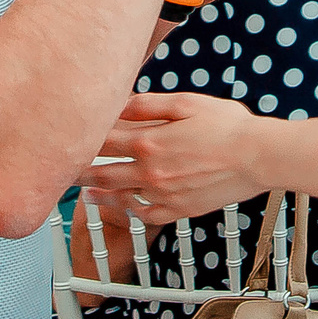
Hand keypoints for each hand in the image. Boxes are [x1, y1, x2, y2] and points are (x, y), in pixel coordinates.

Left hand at [83, 91, 267, 221]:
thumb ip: (148, 105)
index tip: (65, 135)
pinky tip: (126, 207)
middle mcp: (150, 172)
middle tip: (59, 170)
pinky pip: (147, 215)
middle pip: (102, 172)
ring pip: (120, 197)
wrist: (258, 156)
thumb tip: (120, 103)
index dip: (81, 137)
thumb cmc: (227, 125)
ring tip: (85, 193)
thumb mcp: (186, 103)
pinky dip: (132, 212)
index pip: (102, 140)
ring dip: (99, 194)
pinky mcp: (179, 210)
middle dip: (78, 170)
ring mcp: (163, 194)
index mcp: (149, 142)